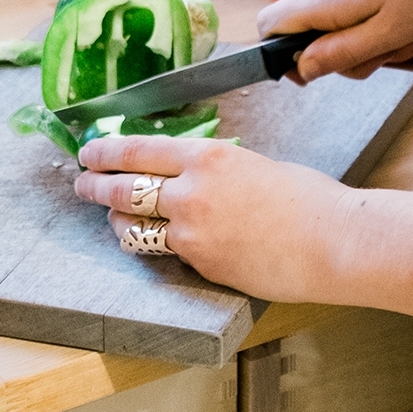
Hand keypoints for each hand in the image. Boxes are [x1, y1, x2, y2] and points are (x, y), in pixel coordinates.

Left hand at [75, 132, 351, 303]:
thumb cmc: (309, 198)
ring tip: (111, 217)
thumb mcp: (257, 166)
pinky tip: (147, 242)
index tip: (88, 151)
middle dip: (95, 185)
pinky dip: (148, 244)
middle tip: (82, 184)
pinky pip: (161, 250)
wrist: (330, 241)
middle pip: (123, 186)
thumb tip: (200, 179)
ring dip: (116, 220)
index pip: (139, 150)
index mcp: (209, 155)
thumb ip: (220, 171)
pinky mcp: (199, 262)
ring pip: (132, 224)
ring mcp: (191, 230)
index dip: (106, 151)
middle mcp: (192, 189)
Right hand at [258, 0, 412, 78]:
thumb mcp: (388, 34)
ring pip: (342, 25)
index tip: (321, 71)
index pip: (268, 26)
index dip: (281, 56)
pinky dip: (385, 23)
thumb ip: (340, 53)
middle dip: (350, 55)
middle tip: (394, 49)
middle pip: (312, 35)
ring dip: (377, 41)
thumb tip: (300, 69)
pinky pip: (360, 10)